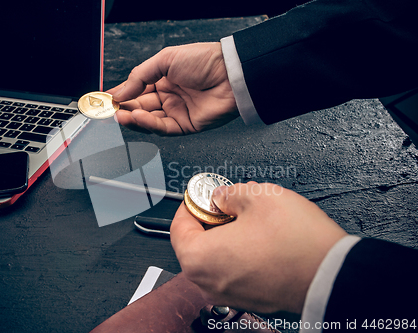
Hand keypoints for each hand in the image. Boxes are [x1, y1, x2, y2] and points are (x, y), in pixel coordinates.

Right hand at [108, 43, 238, 135]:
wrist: (230, 74)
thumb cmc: (206, 61)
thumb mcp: (165, 59)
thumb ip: (141, 76)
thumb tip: (122, 90)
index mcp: (163, 79)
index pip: (136, 89)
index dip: (120, 94)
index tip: (105, 98)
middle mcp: (168, 96)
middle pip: (139, 106)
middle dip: (123, 108)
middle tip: (109, 110)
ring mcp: (176, 112)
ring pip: (148, 120)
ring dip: (132, 118)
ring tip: (120, 114)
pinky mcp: (185, 126)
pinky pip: (162, 127)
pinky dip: (148, 123)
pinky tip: (137, 116)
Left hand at [170, 182, 346, 313]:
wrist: (333, 274)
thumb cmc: (297, 242)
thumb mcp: (258, 196)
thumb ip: (229, 193)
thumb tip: (221, 197)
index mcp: (199, 258)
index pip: (177, 227)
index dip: (190, 204)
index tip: (200, 195)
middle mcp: (209, 283)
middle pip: (194, 245)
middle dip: (208, 220)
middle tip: (224, 203)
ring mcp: (229, 294)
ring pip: (215, 258)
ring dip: (224, 236)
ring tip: (246, 218)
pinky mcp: (250, 298)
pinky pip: (233, 271)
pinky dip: (238, 253)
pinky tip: (258, 238)